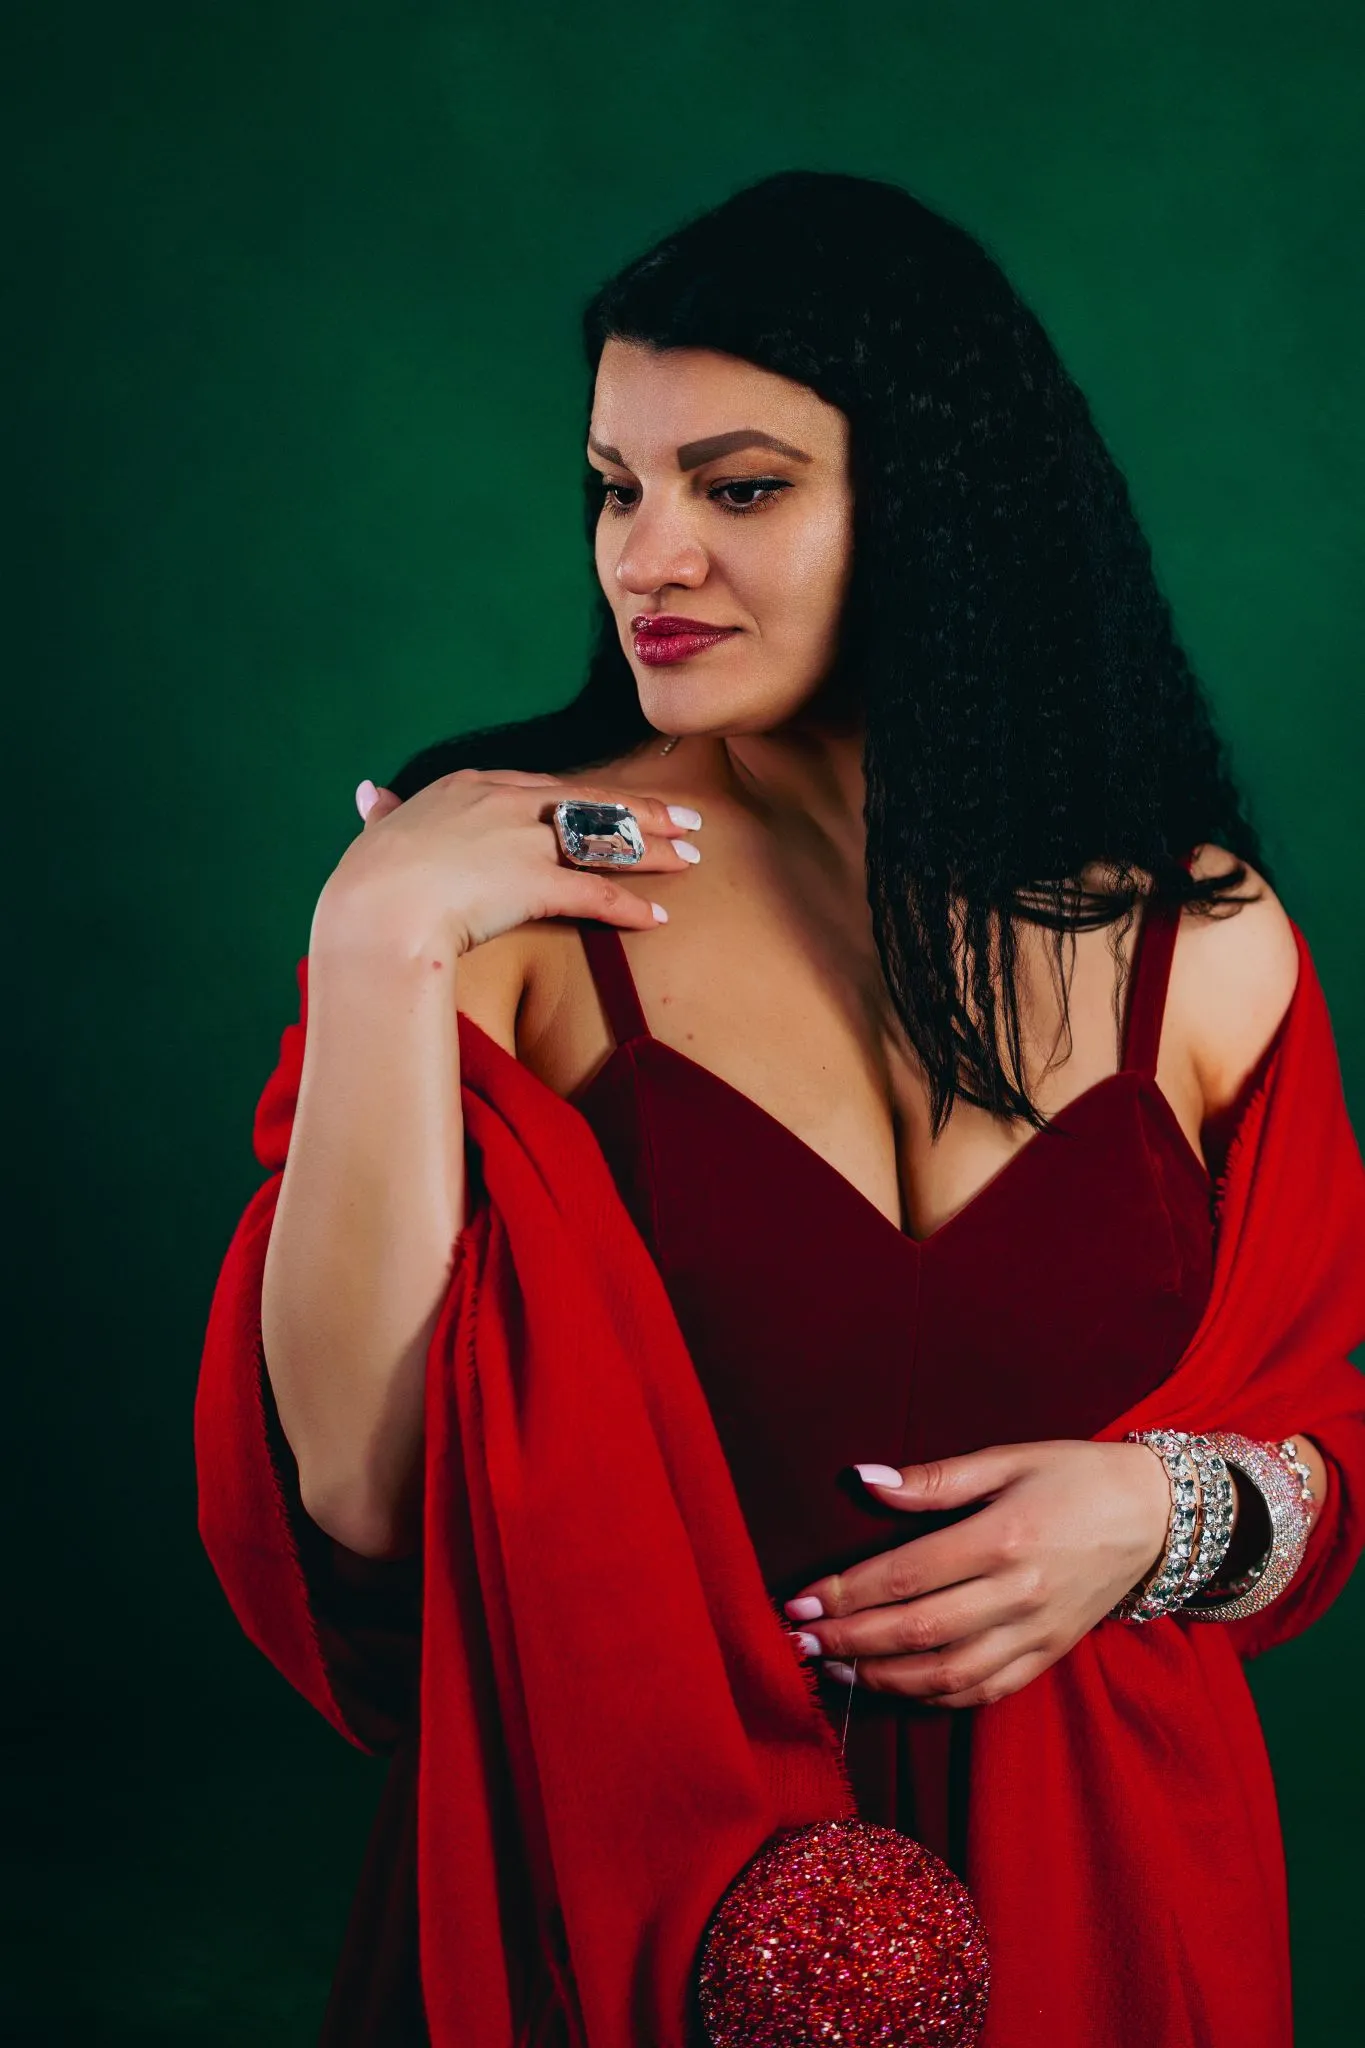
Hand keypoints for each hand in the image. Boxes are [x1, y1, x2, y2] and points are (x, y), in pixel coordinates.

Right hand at [318, 766, 703, 956]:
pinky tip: (658, 917)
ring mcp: (525, 840)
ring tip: (693, 857)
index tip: (614, 803)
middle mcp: (506, 804)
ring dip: (656, 850)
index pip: (543, 787)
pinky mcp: (537, 883)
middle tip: (687, 818)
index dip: (586, 797)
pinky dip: (631, 906)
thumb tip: (370, 795)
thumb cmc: (368, 880)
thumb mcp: (376, 834)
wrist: (375, 909)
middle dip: (645, 811)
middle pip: (591, 803)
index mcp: (469, 786)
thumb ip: (384, 814)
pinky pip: (597, 894)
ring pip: (606, 840)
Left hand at [782, 1440, 1172, 1708]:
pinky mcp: (1049, 1656)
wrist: (1156, 1515)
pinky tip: (894, 1686)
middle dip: (849, 1641)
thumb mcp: (1006, 1459)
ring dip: (882, 1677)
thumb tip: (863, 1478)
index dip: (846, 1594)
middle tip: (797, 1641)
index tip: (798, 1602)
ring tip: (833, 1667)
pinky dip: (933, 1697)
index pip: (906, 1575)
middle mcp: (1019, 1594)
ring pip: (948, 1674)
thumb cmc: (1073, 1476)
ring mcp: (1037, 1633)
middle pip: (918, 1631)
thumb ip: (934, 1478)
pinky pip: (985, 1692)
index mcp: (1003, 1538)